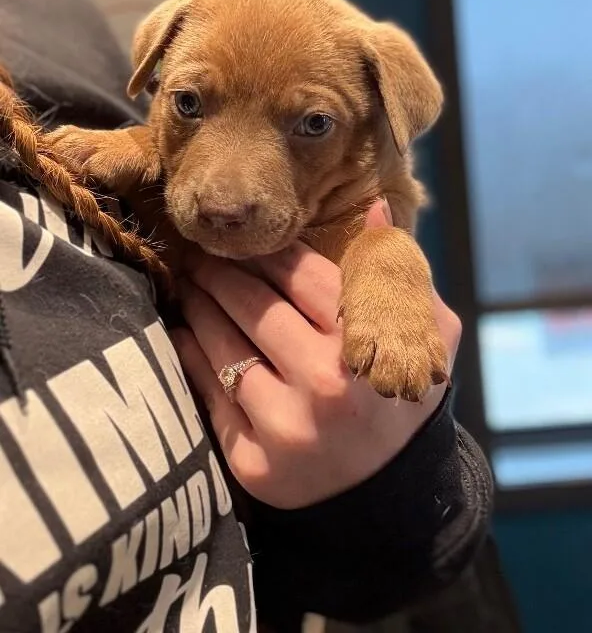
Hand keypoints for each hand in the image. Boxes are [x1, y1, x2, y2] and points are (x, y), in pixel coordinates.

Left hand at [171, 199, 460, 509]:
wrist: (389, 495)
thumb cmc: (405, 400)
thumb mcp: (430, 337)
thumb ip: (400, 275)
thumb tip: (375, 209)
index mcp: (366, 348)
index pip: (305, 278)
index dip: (272, 253)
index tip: (252, 241)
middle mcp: (324, 387)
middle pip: (255, 306)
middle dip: (221, 271)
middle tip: (201, 253)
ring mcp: (284, 428)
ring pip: (223, 345)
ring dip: (200, 305)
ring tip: (191, 284)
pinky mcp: (252, 463)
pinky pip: (209, 394)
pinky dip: (192, 355)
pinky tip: (188, 331)